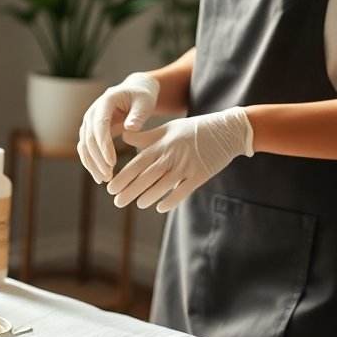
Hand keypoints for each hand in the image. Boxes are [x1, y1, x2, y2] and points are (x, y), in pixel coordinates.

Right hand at [78, 73, 160, 182]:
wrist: (134, 91)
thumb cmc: (142, 96)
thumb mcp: (145, 101)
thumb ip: (138, 115)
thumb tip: (130, 129)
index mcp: (105, 102)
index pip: (100, 125)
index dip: (104, 144)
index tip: (112, 162)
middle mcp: (92, 112)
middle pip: (89, 139)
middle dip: (97, 159)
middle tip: (109, 177)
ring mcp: (88, 123)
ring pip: (84, 146)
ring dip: (92, 164)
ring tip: (104, 180)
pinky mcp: (90, 132)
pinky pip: (86, 149)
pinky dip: (90, 163)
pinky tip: (99, 176)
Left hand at [106, 107, 253, 212]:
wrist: (227, 129)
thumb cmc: (194, 129)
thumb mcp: (169, 128)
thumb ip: (146, 136)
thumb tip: (124, 137)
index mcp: (162, 144)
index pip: (137, 163)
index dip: (123, 177)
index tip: (110, 188)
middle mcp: (172, 156)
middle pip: (146, 177)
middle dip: (130, 191)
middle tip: (117, 202)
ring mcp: (186, 166)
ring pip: (162, 185)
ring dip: (148, 197)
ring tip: (137, 204)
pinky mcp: (200, 175)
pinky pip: (182, 191)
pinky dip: (170, 200)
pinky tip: (160, 207)